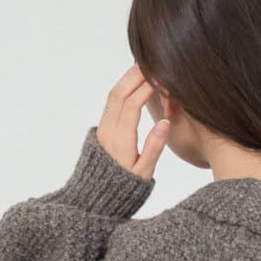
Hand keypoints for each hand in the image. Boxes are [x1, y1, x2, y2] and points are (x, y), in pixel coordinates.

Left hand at [97, 64, 169, 180]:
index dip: (145, 90)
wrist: (96, 196)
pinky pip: (110, 104)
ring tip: (140, 67)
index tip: (158, 79)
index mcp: (121, 141)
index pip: (132, 107)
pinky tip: (130, 84)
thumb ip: (154, 147)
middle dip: (134, 77)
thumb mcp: (143, 173)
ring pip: (112, 97)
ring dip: (126, 80)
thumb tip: (164, 123)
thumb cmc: (124, 188)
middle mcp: (109, 131)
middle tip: (149, 64)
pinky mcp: (101, 130)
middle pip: (119, 95)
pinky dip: (121, 89)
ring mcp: (103, 129)